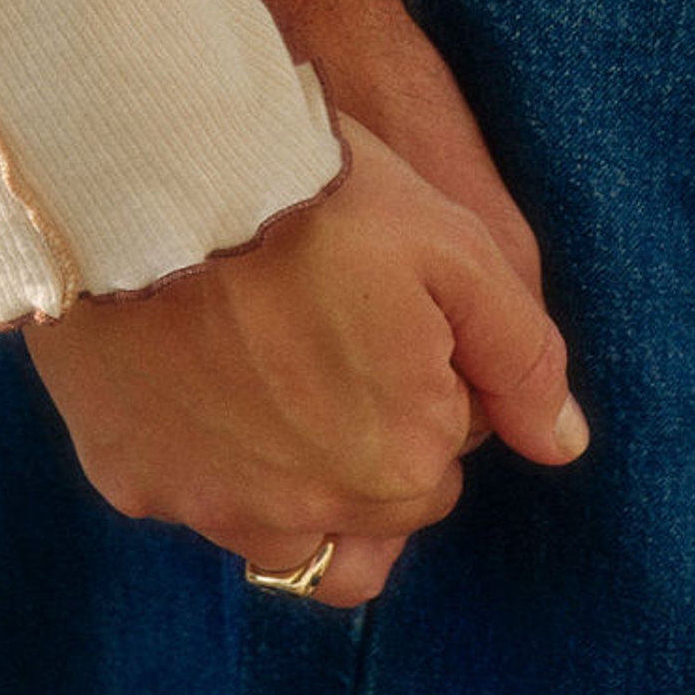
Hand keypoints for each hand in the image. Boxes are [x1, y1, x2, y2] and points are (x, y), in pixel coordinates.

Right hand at [26, 114, 584, 613]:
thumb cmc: (312, 195)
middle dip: (363, 439)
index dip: (421, 381)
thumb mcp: (452, 247)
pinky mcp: (132, 480)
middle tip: (322, 328)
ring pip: (278, 530)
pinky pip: (187, 495)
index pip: (440, 457)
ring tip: (264, 366)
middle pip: (365, 506)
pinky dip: (200, 453)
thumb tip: (563, 447)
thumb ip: (520, 355)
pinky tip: (190, 369)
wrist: (152, 163)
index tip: (380, 309)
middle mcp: (309, 516)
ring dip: (288, 473)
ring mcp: (211, 507)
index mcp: (401, 466)